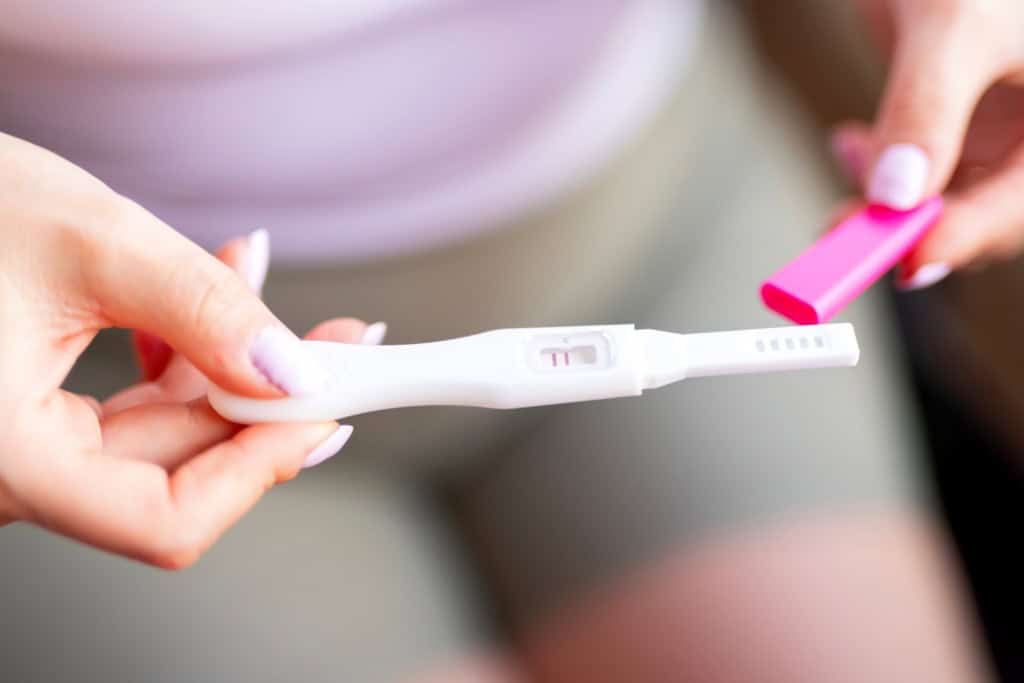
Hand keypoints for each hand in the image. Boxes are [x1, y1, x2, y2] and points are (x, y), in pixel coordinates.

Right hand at [0, 132, 371, 567]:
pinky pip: (126, 399)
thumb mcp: (88, 243)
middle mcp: (9, 470)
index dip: (258, 469)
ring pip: (159, 427)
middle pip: (176, 468)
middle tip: (340, 342)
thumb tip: (293, 372)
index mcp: (3, 459)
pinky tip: (211, 283)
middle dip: (267, 397)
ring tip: (267, 283)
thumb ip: (202, 311)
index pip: (164, 519)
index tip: (323, 411)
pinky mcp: (30, 408)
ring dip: (228, 359)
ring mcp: (20, 443)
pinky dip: (180, 347)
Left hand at [833, 0, 1023, 287]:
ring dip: (887, 202)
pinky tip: (849, 140)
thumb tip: (896, 193)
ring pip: (947, 196)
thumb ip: (927, 106)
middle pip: (985, 209)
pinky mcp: (964, 116)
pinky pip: (924, 165)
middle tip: (844, 234)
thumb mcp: (957, 23)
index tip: (906, 259)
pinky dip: (882, 164)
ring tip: (844, 175)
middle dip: (911, 225)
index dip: (965, 235)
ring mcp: (1005, 127)